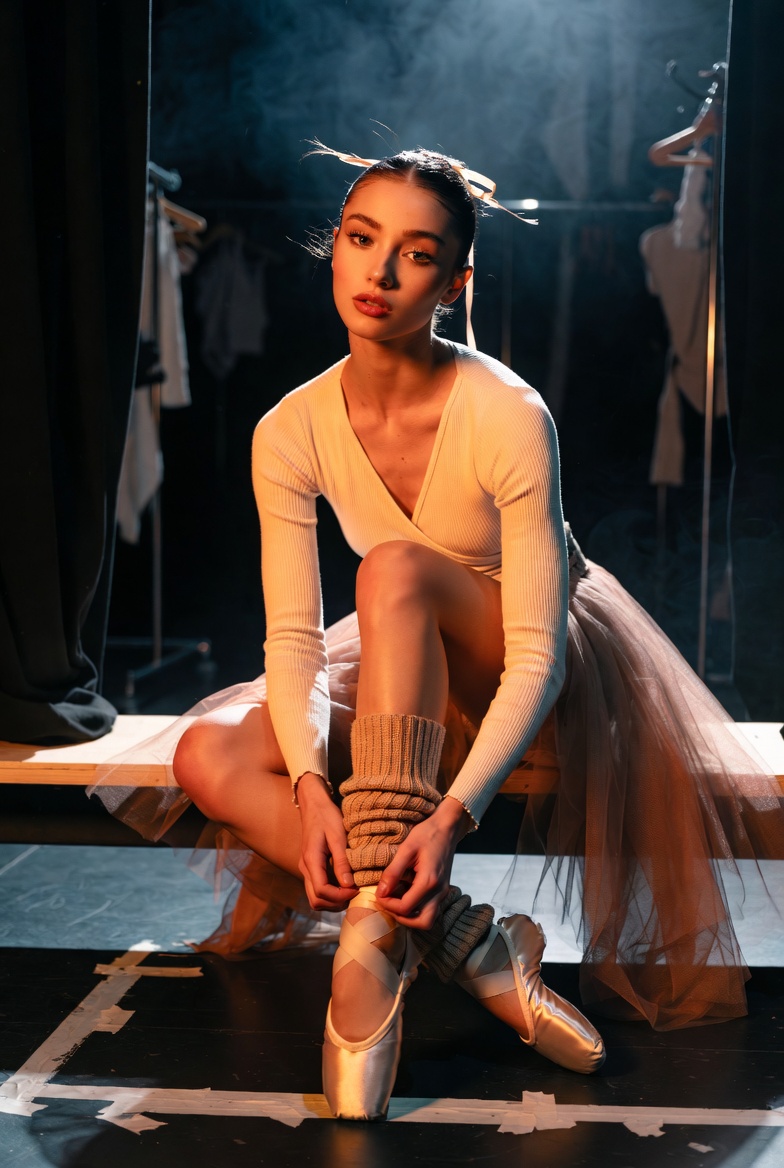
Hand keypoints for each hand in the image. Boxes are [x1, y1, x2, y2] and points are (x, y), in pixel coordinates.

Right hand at [296, 772, 356, 911]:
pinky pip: (317, 888)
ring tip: (352, 890)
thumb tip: (349, 885)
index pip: (322, 891)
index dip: (340, 896)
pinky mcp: (311, 867)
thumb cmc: (327, 816)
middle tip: (355, 894)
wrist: (313, 803)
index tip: (357, 889)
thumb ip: (342, 861)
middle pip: (316, 900)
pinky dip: (331, 893)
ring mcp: (306, 869)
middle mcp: (305, 868)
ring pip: (315, 897)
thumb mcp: (338, 835)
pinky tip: (345, 884)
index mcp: (311, 860)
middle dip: (336, 903)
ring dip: (333, 900)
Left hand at [375, 796, 472, 930]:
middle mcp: (439, 891)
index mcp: (429, 881)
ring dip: (411, 917)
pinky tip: (406, 895)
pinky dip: (417, 909)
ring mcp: (443, 892)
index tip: (378, 894)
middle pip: (422, 923)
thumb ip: (393, 872)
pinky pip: (431, 909)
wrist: (448, 827)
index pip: (405, 907)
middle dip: (401, 918)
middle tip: (388, 903)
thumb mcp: (406, 848)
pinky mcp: (442, 889)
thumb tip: (381, 892)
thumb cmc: (427, 833)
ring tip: (396, 901)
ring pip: (428, 919)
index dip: (388, 904)